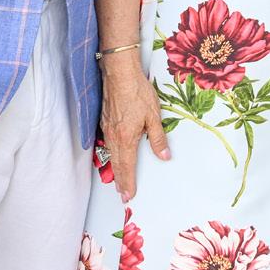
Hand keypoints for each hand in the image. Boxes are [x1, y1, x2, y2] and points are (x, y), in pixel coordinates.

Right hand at [99, 56, 169, 201]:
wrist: (119, 75)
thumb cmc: (138, 93)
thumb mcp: (154, 116)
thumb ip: (158, 138)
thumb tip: (164, 156)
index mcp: (126, 138)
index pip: (128, 166)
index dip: (129, 182)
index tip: (129, 195)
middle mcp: (114, 137)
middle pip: (117, 164)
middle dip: (120, 181)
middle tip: (122, 194)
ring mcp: (107, 129)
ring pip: (111, 154)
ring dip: (115, 169)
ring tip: (118, 180)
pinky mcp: (104, 121)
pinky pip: (107, 143)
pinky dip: (111, 155)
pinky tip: (113, 156)